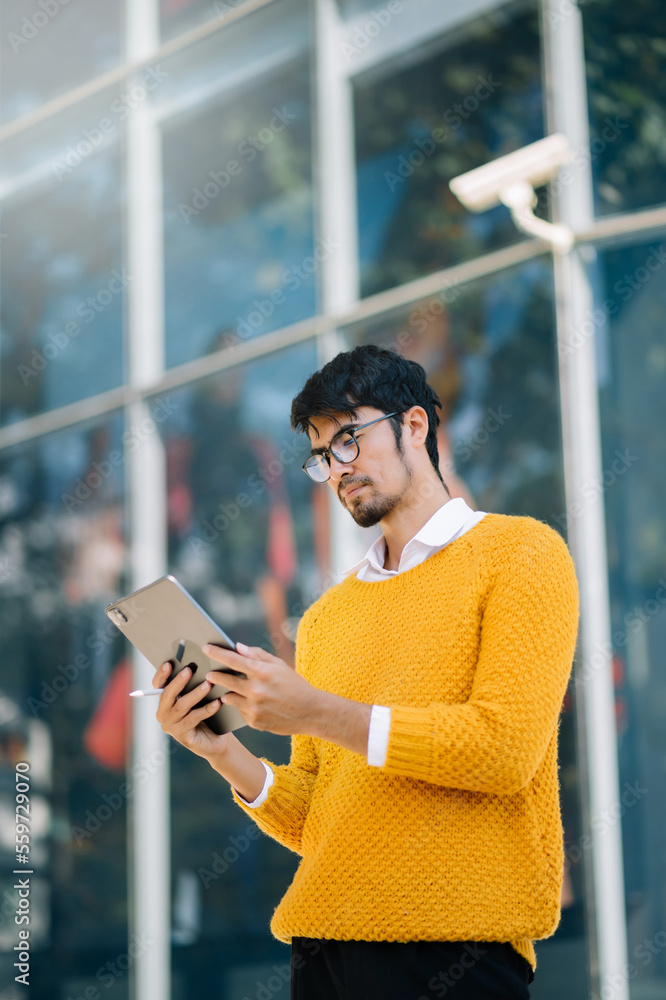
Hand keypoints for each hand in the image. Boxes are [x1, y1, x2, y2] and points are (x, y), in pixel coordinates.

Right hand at [154, 661, 234, 759]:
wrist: (215, 741)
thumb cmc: (206, 713)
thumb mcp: (197, 697)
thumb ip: (192, 684)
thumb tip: (197, 664)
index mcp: (164, 701)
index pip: (157, 686)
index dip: (161, 675)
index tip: (169, 663)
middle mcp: (163, 714)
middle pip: (168, 694)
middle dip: (179, 681)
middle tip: (190, 669)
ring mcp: (171, 726)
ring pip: (182, 706)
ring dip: (195, 693)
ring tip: (208, 684)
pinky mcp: (182, 735)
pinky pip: (194, 718)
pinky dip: (206, 709)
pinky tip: (217, 702)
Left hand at [203, 642, 322, 735]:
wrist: (310, 712)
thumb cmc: (295, 685)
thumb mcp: (279, 665)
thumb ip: (257, 655)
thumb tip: (238, 648)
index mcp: (262, 672)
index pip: (233, 660)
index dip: (217, 653)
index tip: (206, 648)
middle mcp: (256, 690)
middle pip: (226, 680)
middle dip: (215, 675)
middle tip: (209, 673)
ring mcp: (254, 708)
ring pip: (229, 697)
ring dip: (227, 692)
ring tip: (228, 689)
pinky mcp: (254, 721)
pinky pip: (240, 710)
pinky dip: (241, 705)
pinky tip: (249, 703)